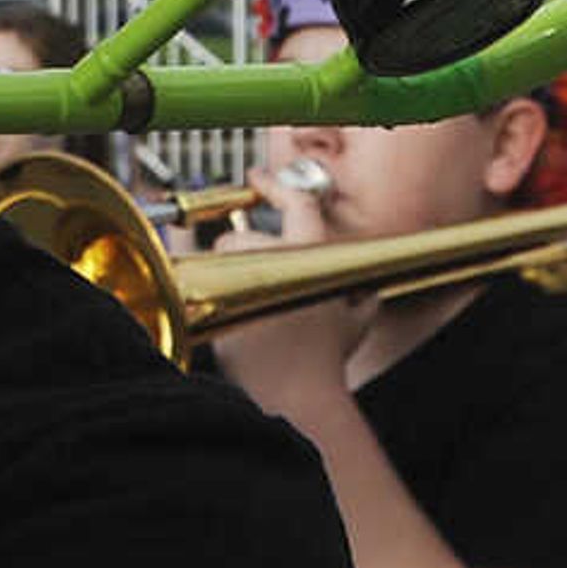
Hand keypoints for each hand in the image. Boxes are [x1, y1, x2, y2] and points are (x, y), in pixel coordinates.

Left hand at [208, 160, 365, 408]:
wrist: (292, 391)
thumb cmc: (322, 362)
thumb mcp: (356, 324)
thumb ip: (363, 299)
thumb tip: (366, 292)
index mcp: (318, 256)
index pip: (300, 203)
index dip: (278, 185)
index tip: (258, 176)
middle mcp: (282, 257)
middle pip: (249, 237)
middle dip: (248, 258)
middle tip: (259, 290)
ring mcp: (247, 272)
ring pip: (223, 253)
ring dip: (228, 272)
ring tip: (244, 307)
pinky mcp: (219, 291)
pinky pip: (199, 268)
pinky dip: (199, 273)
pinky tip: (210, 287)